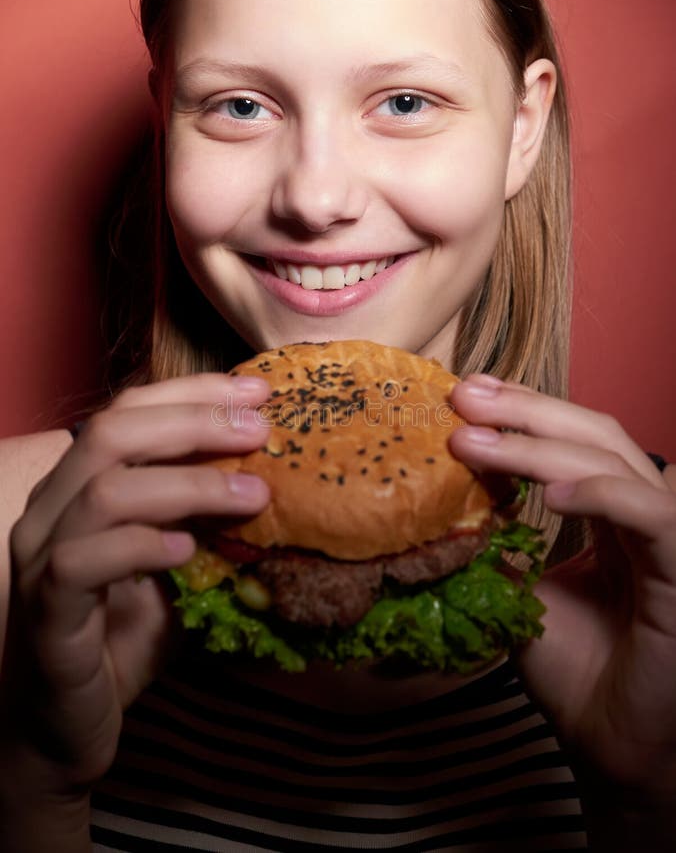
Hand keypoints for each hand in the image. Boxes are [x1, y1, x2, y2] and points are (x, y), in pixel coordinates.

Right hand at [1, 373, 270, 795]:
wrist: (68, 724)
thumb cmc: (124, 634)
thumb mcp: (177, 563)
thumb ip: (205, 519)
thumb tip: (270, 474)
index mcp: (82, 485)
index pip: (130, 410)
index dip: (194, 393)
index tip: (258, 392)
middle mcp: (53, 508)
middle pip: (113, 432)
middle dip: (195, 422)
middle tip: (260, 431)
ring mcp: (41, 557)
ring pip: (104, 491)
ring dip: (188, 486)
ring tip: (251, 498)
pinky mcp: (45, 611)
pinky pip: (82, 562)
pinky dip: (140, 547)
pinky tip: (187, 552)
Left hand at [449, 374, 675, 844]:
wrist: (613, 749)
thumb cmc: (575, 674)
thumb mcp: (522, 597)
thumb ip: (501, 549)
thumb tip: (448, 507)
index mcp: (610, 514)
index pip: (573, 441)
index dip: (523, 412)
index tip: (465, 395)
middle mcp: (641, 515)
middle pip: (593, 434)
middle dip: (525, 410)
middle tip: (463, 395)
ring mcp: (667, 540)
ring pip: (613, 463)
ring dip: (541, 445)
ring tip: (472, 439)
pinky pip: (651, 517)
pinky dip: (602, 494)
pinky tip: (550, 492)